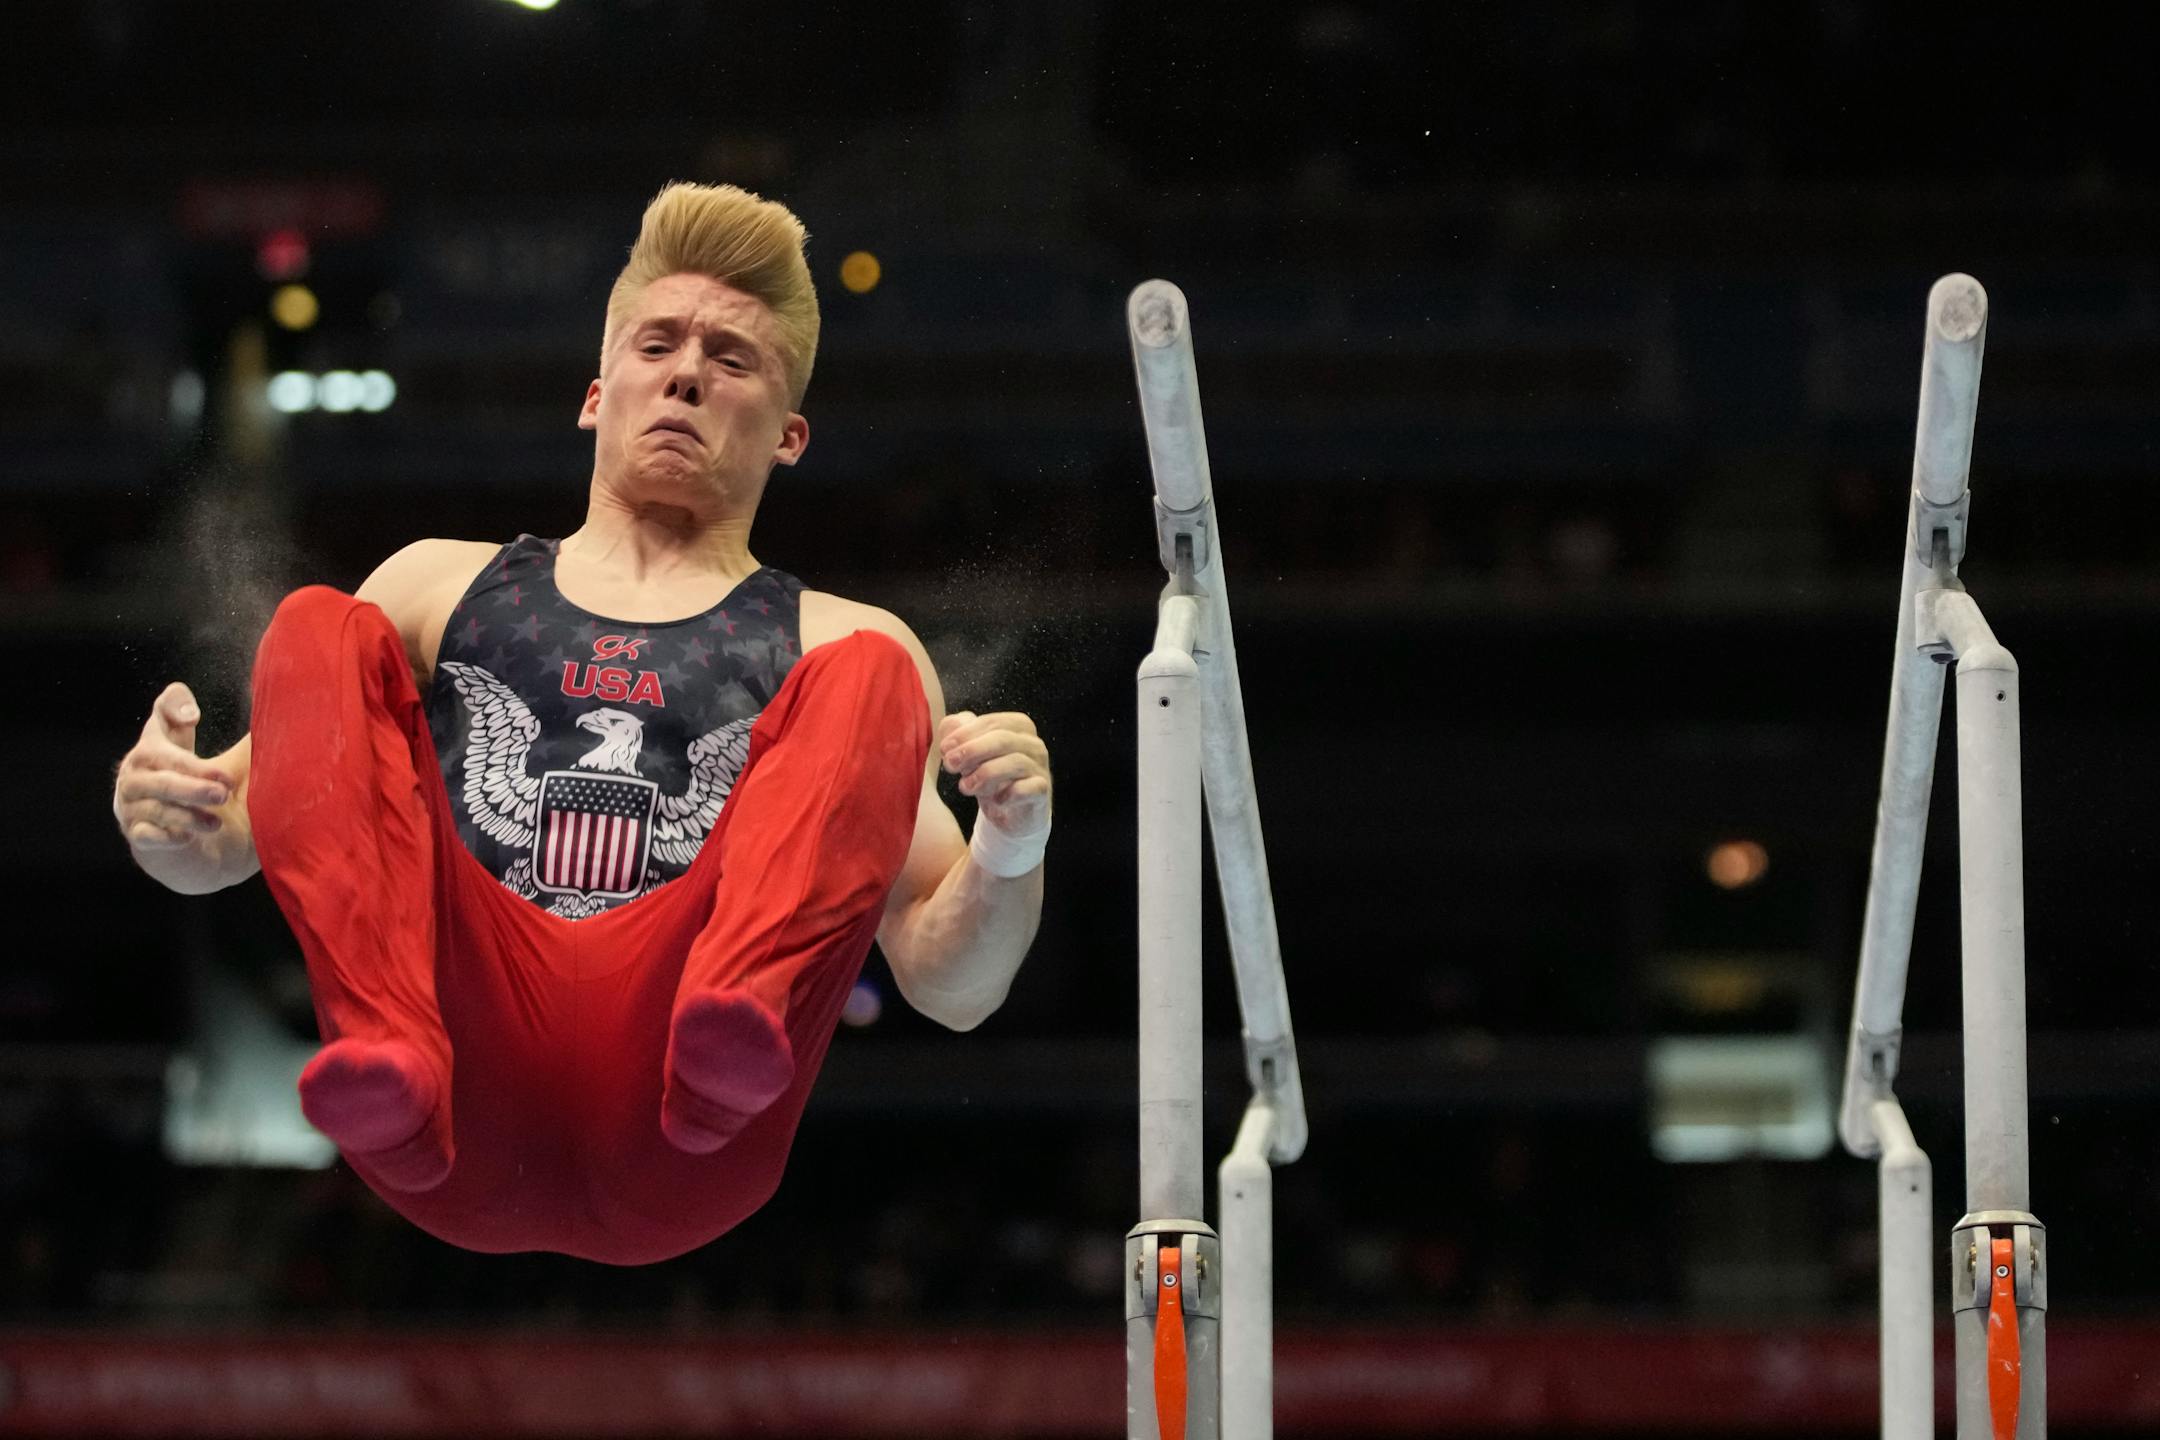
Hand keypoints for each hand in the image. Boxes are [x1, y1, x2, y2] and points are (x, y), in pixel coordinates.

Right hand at [114, 683, 236, 851]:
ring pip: (157, 808)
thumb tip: (262, 714)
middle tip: (224, 791)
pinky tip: (187, 838)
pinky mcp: (138, 836)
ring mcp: (133, 806)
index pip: (160, 719)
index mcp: (158, 747)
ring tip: (217, 822)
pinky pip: (146, 836)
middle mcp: (138, 774)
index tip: (194, 718)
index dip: (173, 712)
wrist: (199, 843)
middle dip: (193, 784)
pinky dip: (167, 836)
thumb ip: (236, 738)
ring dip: (188, 815)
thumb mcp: (221, 757)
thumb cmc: (205, 789)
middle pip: (162, 776)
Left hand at [938, 710, 1051, 839]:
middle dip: (972, 750)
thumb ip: (959, 733)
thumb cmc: (991, 777)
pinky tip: (994, 800)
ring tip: (965, 786)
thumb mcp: (971, 753)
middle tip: (950, 764)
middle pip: (1002, 738)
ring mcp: (1040, 767)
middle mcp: (1033, 743)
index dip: (965, 734)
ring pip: (1014, 762)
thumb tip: (950, 725)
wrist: (1011, 812)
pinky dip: (1007, 794)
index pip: (991, 722)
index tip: (945, 748)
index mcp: (1017, 726)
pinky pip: (1026, 788)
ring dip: (984, 774)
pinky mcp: (1041, 790)